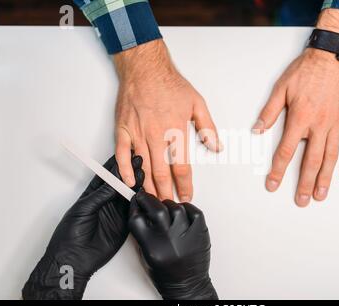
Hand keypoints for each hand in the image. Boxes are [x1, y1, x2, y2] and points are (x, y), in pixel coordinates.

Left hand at [22, 156, 143, 299]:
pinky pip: (133, 211)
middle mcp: (105, 203)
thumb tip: (114, 182)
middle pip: (120, 184)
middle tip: (139, 161)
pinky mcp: (123, 225)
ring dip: (136, 185)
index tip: (124, 154)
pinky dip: (139, 202)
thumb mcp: (84, 209)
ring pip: (128, 196)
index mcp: (92, 196)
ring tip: (144, 172)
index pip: (106, 177)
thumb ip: (100, 196)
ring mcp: (115, 214)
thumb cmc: (70, 234)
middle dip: (129, 172)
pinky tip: (145, 192)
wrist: (74, 258)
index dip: (115, 166)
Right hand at [114, 39, 221, 201]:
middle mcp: (156, 135)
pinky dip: (126, 170)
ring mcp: (138, 134)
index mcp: (176, 131)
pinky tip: (130, 182)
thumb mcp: (197, 103)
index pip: (181, 167)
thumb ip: (207, 127)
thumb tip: (216, 146)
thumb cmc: (169, 84)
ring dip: (148, 187)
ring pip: (143, 168)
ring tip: (153, 200)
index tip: (186, 196)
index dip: (184, 185)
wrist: (145, 68)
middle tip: (169, 205)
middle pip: (162, 173)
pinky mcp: (123, 130)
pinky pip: (123, 155)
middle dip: (166, 193)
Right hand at [128, 190, 217, 299]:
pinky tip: (181, 212)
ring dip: (168, 205)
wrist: (188, 285)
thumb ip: (143, 233)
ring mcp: (187, 235)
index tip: (136, 201)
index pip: (137, 219)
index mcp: (153, 248)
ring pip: (175, 207)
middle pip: (156, 209)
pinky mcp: (201, 232)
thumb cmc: (166, 274)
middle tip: (147, 197)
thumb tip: (141, 210)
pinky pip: (193, 210)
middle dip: (149, 199)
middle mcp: (170, 241)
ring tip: (166, 210)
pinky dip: (186, 208)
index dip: (135, 206)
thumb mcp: (146, 255)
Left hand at [253, 9, 338, 206]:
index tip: (273, 185)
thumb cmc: (308, 69)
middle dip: (304, 183)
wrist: (336, 54)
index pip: (285, 152)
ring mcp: (337, 124)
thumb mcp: (282, 88)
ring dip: (325, 178)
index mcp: (300, 119)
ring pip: (330, 157)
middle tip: (302, 200)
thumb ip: (269, 112)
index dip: (278, 171)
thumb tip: (256, 130)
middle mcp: (319, 126)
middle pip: (310, 161)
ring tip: (321, 195)